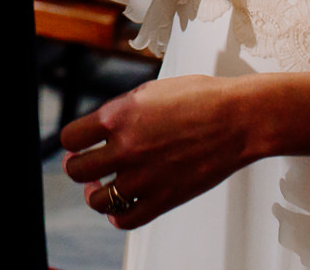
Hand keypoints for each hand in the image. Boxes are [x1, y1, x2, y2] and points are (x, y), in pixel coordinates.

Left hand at [63, 73, 309, 228]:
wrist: (239, 118)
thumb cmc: (202, 98)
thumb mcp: (150, 91)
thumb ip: (122, 111)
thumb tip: (104, 126)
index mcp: (118, 115)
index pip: (70, 138)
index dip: (72, 143)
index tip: (78, 145)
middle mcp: (125, 147)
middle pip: (77, 170)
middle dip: (79, 167)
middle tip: (86, 166)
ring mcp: (143, 177)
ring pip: (96, 199)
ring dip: (96, 194)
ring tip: (103, 187)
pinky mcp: (163, 199)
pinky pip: (124, 219)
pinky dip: (117, 215)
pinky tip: (121, 205)